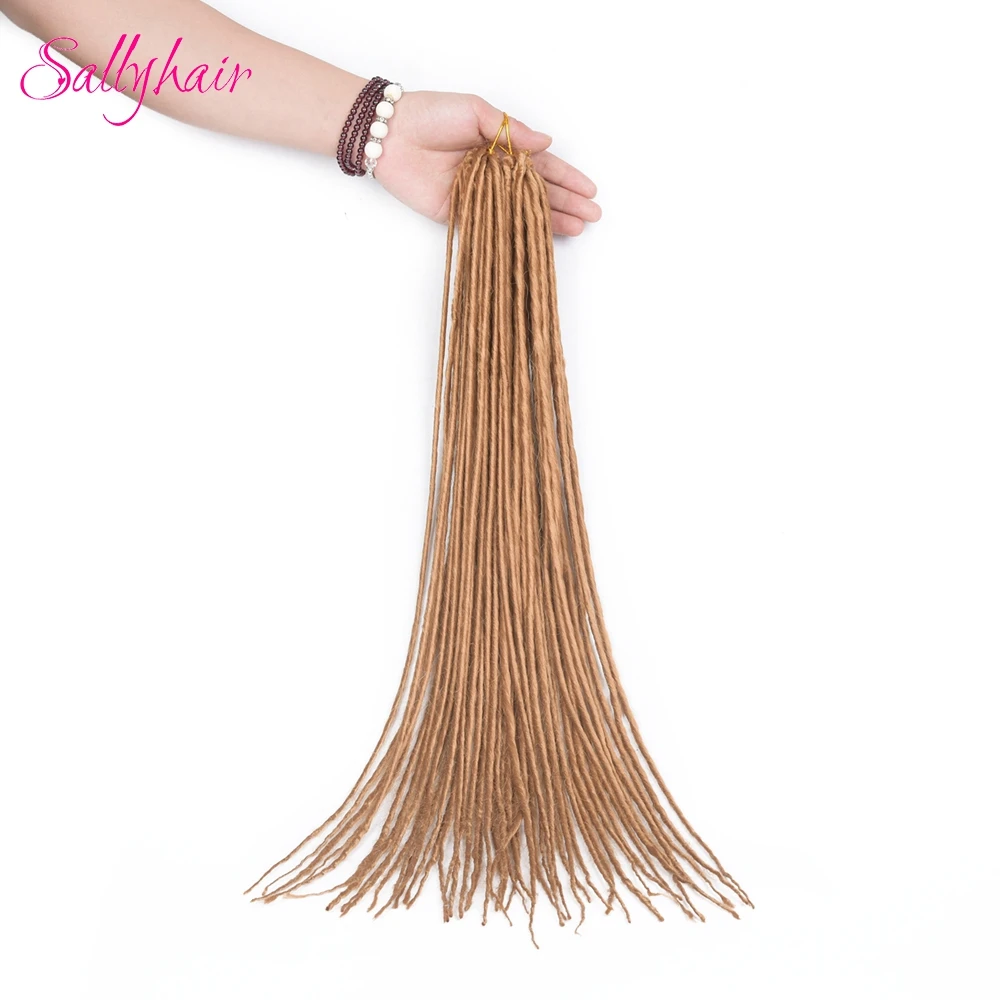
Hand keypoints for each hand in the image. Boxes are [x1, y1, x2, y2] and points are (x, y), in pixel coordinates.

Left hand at [373, 90, 601, 236]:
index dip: (566, 177)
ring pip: (520, 211)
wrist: (392, 134)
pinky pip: (492, 226)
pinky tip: (536, 239)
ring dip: (548, 221)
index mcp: (500, 147)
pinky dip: (513, 233)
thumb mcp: (476, 112)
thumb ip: (510, 131)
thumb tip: (546, 144)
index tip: (589, 191)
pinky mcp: (460, 214)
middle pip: (537, 192)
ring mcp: (480, 196)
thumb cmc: (432, 114)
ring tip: (577, 229)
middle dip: (566, 203)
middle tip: (592, 216)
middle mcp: (494, 173)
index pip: (541, 165)